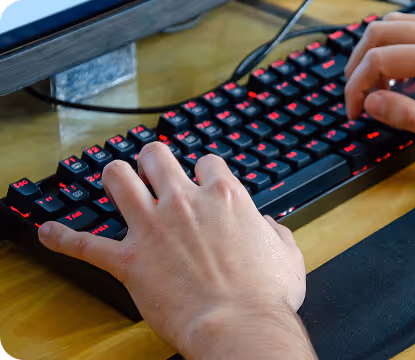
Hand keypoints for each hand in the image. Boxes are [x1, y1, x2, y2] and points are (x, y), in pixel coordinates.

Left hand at [37, 143, 310, 358]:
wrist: (239, 327)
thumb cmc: (265, 295)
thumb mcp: (287, 254)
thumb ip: (276, 231)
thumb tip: (268, 226)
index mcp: (224, 197)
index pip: (207, 162)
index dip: (204, 170)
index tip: (202, 180)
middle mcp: (184, 202)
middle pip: (157, 157)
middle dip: (154, 160)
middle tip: (154, 170)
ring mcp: (152, 227)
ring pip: (118, 179)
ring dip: (115, 177)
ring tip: (115, 179)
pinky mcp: (129, 261)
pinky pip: (84, 244)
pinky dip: (63, 238)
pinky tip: (49, 232)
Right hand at [345, 12, 414, 158]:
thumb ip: (411, 117)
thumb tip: (371, 104)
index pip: (378, 60)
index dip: (356, 88)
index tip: (355, 113)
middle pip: (378, 34)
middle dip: (356, 67)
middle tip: (356, 99)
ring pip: (391, 25)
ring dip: (371, 54)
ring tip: (373, 88)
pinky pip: (410, 28)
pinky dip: (391, 47)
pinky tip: (396, 74)